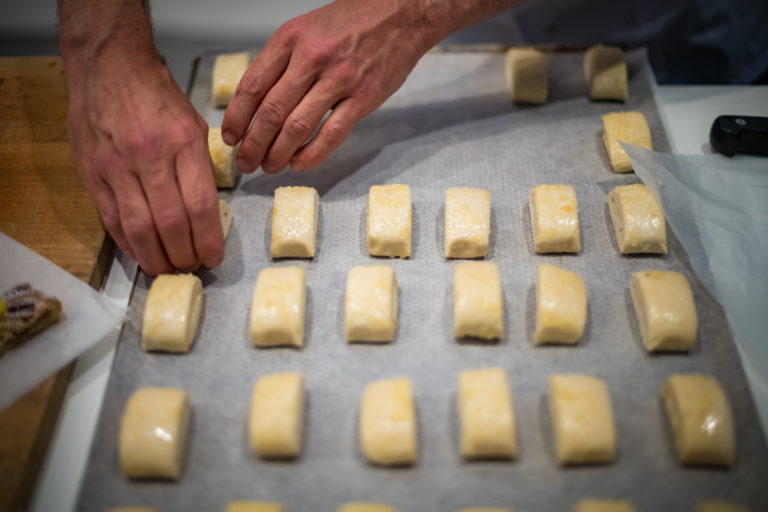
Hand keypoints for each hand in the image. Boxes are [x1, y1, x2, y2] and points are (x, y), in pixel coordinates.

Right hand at [66, 50, 223, 274]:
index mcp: (183, 142)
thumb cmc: (158, 95)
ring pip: (139, 227)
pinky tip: (141, 253)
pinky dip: (128, 242)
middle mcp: (150, 156)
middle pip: (171, 223)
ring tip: (168, 269)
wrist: (109, 66)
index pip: (200, 204)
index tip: (214, 257)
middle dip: (184, 254)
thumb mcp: (194, 123)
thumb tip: (208, 210)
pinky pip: (111, 218)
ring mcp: (117, 166)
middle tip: (192, 267)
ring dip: (155, 257)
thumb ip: (200, 166)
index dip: (208, 240)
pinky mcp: (93, 172)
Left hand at [221, 0, 434, 173]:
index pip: (252, 85)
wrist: (400, 13)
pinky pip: (332, 134)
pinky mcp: (364, 98)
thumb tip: (258, 103)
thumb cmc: (352, 22)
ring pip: (297, 127)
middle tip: (246, 162)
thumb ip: (283, 62)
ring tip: (269, 167)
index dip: (237, 117)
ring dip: (278, 154)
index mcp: (290, 38)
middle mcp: (312, 58)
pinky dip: (311, 155)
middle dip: (253, 144)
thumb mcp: (306, 29)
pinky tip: (298, 164)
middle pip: (271, 112)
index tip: (230, 137)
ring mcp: (340, 79)